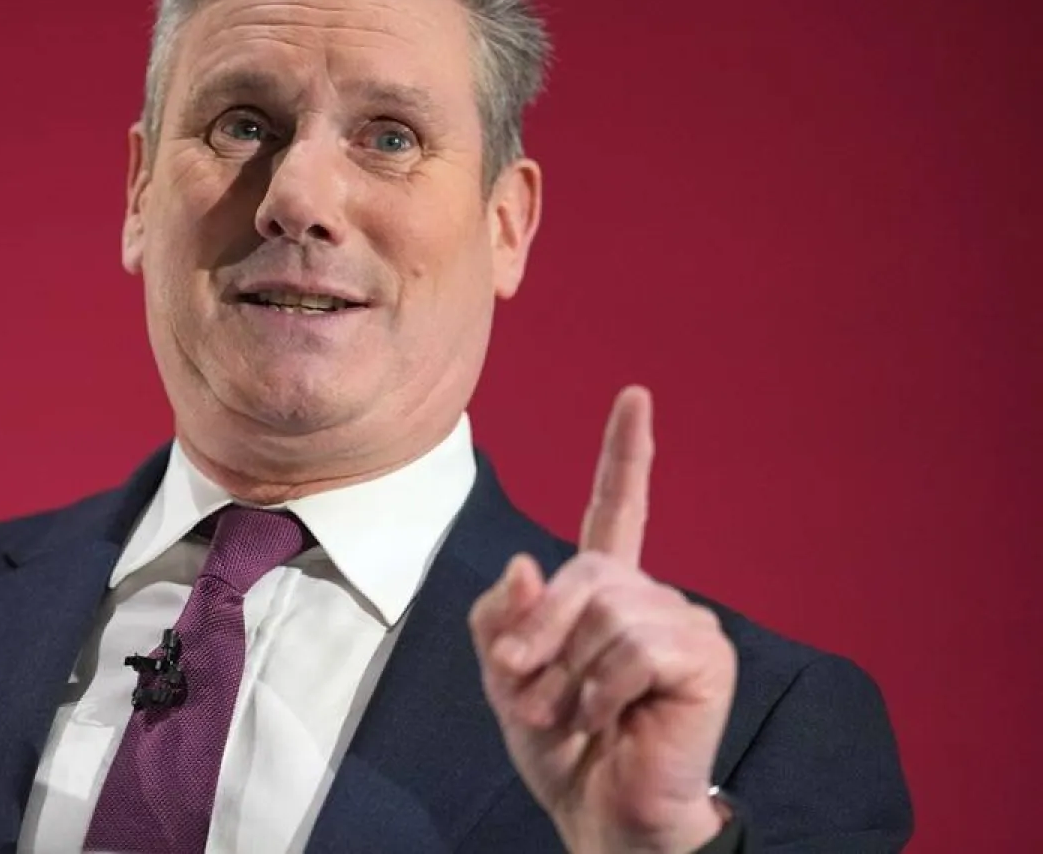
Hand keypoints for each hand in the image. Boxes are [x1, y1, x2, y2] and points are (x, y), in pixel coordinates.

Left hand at [468, 386, 735, 852]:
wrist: (602, 816)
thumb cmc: (560, 747)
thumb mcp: (504, 677)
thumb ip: (501, 616)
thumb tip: (525, 563)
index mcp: (606, 592)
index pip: (616, 508)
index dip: (625, 453)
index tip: (636, 395)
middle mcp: (651, 595)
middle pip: (581, 571)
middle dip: (537, 634)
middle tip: (525, 691)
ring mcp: (684, 622)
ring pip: (605, 609)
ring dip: (565, 673)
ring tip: (570, 715)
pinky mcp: (706, 656)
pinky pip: (634, 646)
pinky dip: (602, 689)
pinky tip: (611, 719)